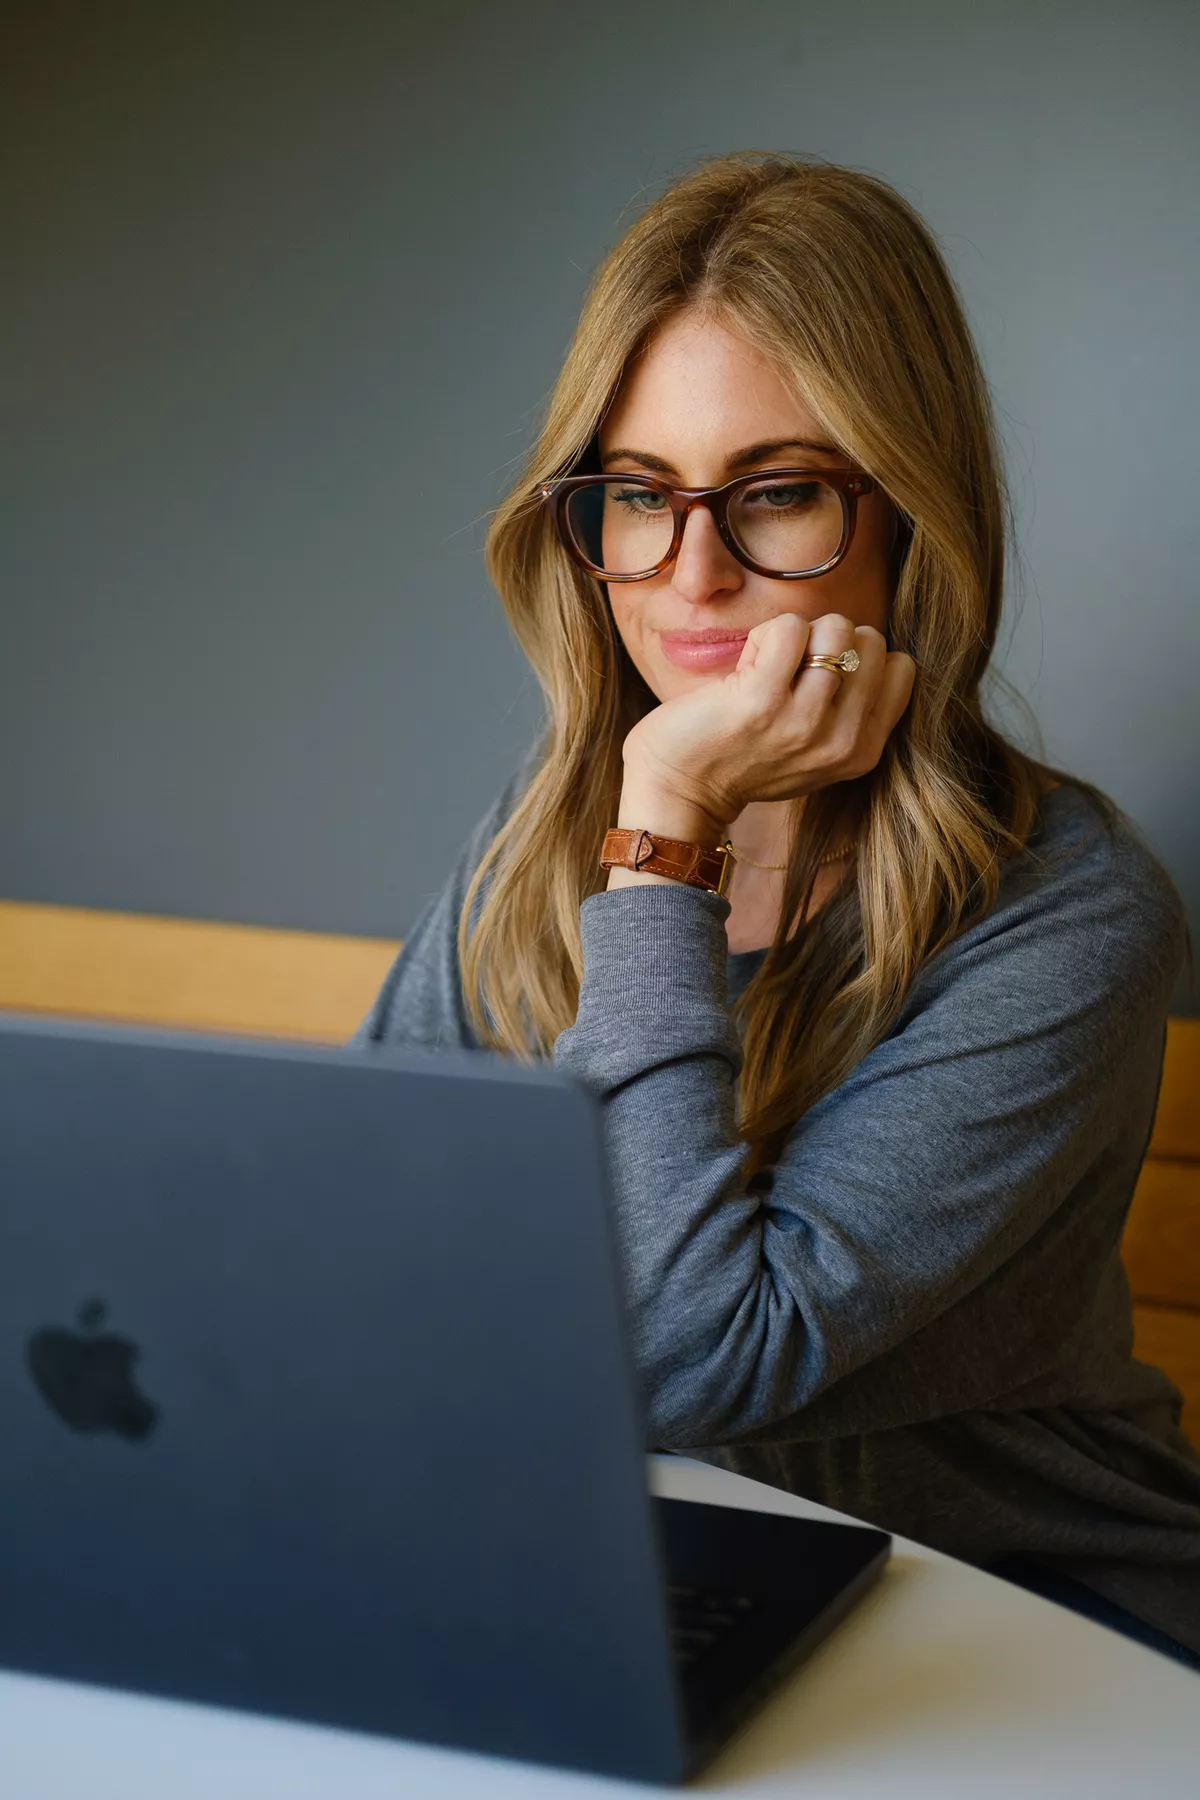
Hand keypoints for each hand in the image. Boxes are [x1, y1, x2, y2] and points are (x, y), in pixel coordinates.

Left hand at [619, 613, 915, 841]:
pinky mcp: (762, 700)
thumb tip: (865, 646)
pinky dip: (766, 633)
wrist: (680, 790)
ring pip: (835, 628)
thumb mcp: (817, 751)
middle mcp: (841, 741)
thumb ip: (851, 711)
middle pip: (871, 640)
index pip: (900, 667)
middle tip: (790, 673)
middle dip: (830, 641)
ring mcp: (804, 721)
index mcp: (862, 752)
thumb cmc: (743, 759)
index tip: (820, 680)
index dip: (859, 658)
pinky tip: (748, 665)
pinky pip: (788, 628)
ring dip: (797, 635)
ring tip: (768, 668)